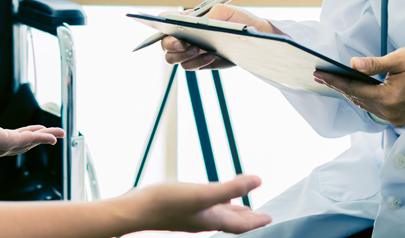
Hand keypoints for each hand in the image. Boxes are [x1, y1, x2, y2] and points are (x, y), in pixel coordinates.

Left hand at [0, 95, 63, 161]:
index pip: (10, 139)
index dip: (25, 134)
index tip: (36, 130)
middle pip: (24, 144)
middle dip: (40, 138)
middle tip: (56, 136)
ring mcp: (1, 148)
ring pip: (29, 142)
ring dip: (45, 137)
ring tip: (61, 133)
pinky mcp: (6, 143)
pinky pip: (29, 139)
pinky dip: (43, 137)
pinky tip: (54, 136)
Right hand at [124, 175, 270, 233]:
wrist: (135, 210)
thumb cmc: (166, 204)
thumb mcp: (202, 193)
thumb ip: (231, 187)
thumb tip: (258, 181)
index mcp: (212, 220)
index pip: (240, 225)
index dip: (256, 221)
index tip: (269, 219)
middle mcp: (203, 220)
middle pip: (230, 221)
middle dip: (246, 218)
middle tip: (258, 215)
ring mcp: (190, 215)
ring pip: (217, 213)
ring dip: (230, 210)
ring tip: (239, 205)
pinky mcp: (179, 207)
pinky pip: (203, 205)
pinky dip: (213, 202)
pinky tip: (209, 195)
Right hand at [161, 4, 280, 70]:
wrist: (255, 38)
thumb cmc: (240, 21)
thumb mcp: (230, 12)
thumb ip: (214, 13)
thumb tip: (200, 21)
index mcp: (188, 19)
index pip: (165, 20)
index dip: (161, 26)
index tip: (170, 31)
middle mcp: (186, 35)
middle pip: (165, 44)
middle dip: (172, 45)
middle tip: (186, 44)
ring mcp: (191, 50)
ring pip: (173, 58)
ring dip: (184, 56)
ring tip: (201, 50)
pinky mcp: (200, 62)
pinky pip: (190, 66)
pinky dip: (197, 63)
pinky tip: (211, 57)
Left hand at [313, 46, 404, 127]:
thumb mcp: (397, 59)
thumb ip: (373, 64)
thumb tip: (353, 64)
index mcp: (391, 98)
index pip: (355, 90)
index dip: (335, 81)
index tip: (319, 74)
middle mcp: (391, 112)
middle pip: (357, 99)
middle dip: (338, 86)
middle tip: (320, 76)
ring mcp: (395, 117)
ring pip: (364, 105)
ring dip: (349, 93)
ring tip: (332, 81)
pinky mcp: (398, 117)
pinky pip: (374, 108)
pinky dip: (363, 98)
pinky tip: (353, 89)